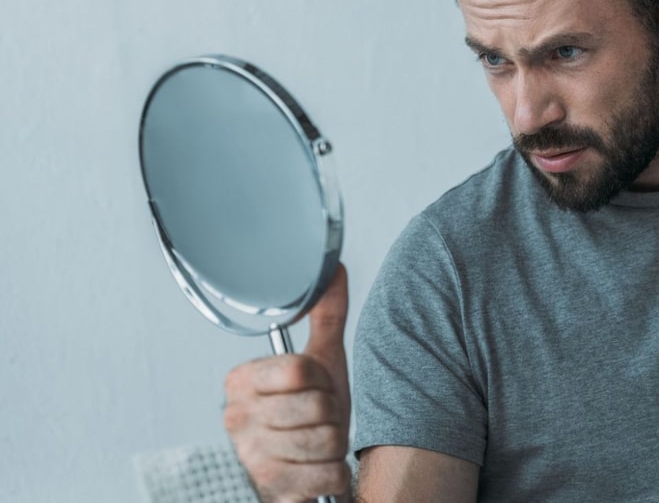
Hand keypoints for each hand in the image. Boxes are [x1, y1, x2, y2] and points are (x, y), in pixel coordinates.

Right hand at [223, 264, 351, 502]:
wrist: (309, 475)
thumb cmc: (314, 417)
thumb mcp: (324, 363)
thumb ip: (327, 314)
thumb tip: (332, 265)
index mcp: (242, 381)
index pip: (299, 370)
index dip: (321, 381)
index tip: (313, 388)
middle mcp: (236, 417)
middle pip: (317, 406)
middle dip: (332, 416)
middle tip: (318, 421)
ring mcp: (249, 456)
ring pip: (325, 440)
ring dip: (335, 446)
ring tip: (319, 445)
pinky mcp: (268, 489)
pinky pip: (328, 476)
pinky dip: (334, 475)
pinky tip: (319, 472)